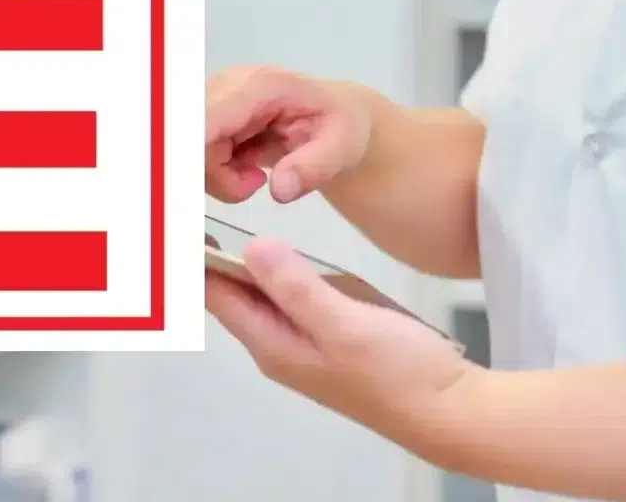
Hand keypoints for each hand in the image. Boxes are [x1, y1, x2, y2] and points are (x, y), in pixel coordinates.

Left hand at [204, 238, 480, 447]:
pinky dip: (276, 275)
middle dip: (210, 257)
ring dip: (241, 264)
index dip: (194, 258)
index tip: (177, 222)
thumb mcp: (344, 324)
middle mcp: (277, 346)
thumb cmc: (401, 375)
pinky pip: (287, 300)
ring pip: (258, 296)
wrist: (448, 411)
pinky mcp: (326, 338)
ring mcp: (301, 344)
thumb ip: (296, 286)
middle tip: (190, 214)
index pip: (214, 294)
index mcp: (271, 344)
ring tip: (217, 227)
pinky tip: (277, 256)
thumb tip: (252, 249)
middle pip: (230, 294)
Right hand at [206, 67, 371, 202]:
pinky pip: (195, 152)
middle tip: (254, 186)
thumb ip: (314, 168)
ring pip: (189, 150)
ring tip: (255, 177)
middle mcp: (227, 85)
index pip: (206, 120)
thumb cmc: (340, 125)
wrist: (335, 115)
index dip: (196, 156)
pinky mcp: (208, 113)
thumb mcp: (343, 147)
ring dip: (216, 176)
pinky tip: (245, 167)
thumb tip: (279, 190)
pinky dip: (216, 171)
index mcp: (260, 86)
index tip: (215, 189)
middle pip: (192, 140)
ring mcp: (214, 97)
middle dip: (215, 176)